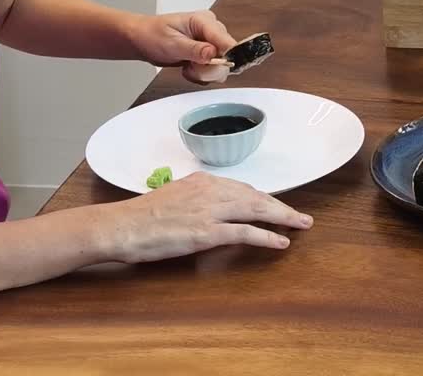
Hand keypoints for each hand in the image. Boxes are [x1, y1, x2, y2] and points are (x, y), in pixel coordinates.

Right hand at [100, 172, 312, 262]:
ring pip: (256, 210)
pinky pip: (245, 233)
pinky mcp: (207, 233)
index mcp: (201, 181)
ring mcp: (209, 211)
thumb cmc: (139, 217)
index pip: (241, 188)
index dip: (262, 199)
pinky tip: (281, 242)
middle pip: (255, 196)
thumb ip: (193, 200)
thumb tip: (205, 210)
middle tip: (300, 216)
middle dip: (281, 206)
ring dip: (282, 218)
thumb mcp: (171, 198)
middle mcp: (209, 191)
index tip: (276, 206)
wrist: (122, 226)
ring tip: (300, 225)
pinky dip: (267, 236)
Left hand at [126, 11, 237, 84]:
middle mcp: (212, 30)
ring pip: (221, 67)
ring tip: (187, 65)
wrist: (142, 39)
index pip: (227, 41)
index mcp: (205, 21)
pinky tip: (188, 67)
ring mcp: (211, 43)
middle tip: (190, 66)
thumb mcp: (172, 43)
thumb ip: (194, 49)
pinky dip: (199, 74)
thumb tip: (213, 53)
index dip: (226, 58)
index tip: (215, 67)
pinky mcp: (208, 54)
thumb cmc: (152, 34)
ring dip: (203, 73)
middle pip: (227, 57)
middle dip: (208, 68)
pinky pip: (213, 71)